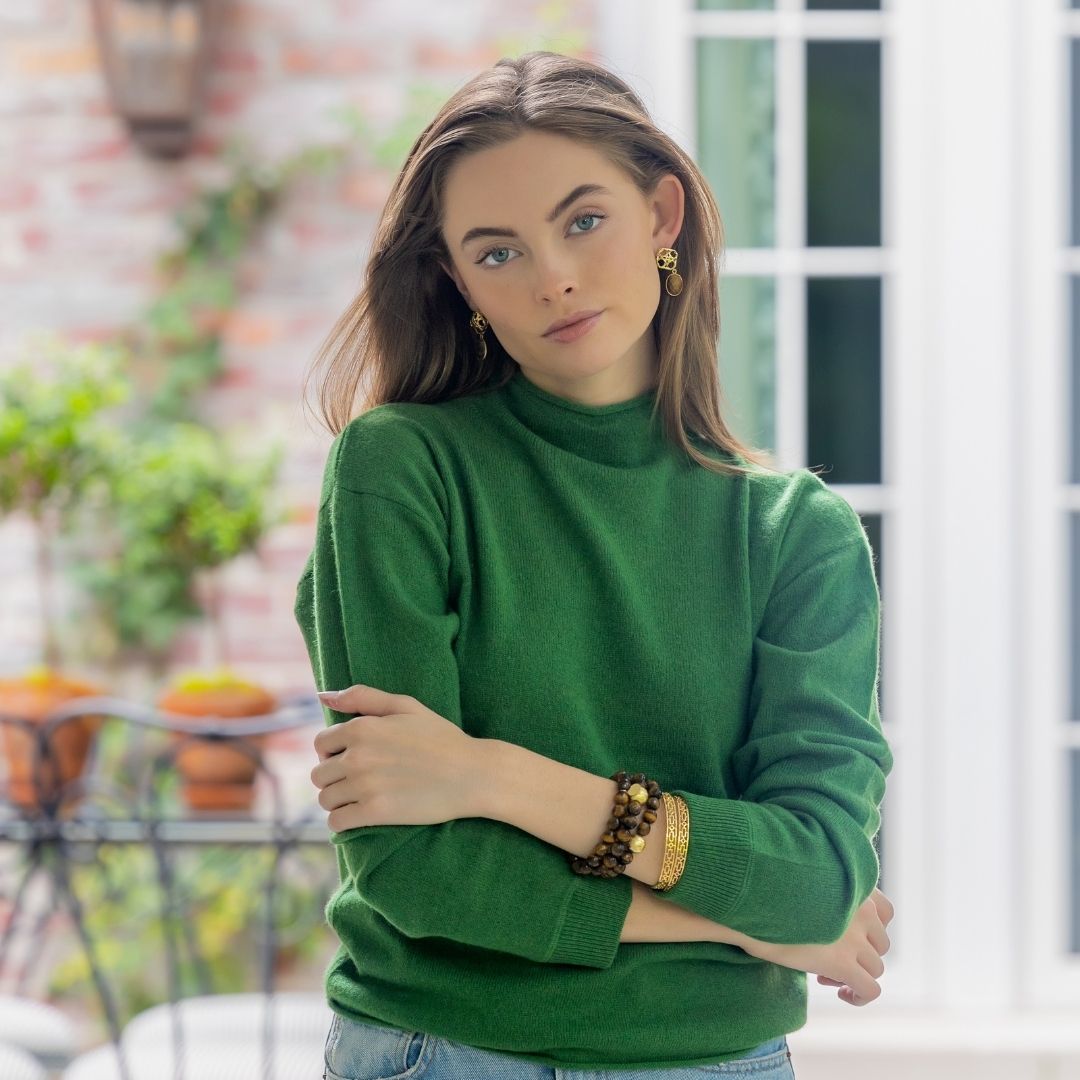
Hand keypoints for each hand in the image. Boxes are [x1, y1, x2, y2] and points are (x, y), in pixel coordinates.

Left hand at [310, 684, 483, 831]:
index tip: (349, 758)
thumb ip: (363, 697)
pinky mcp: (375, 813)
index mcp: (361, 728)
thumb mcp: (406, 706)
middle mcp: (357, 756)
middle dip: (333, 777)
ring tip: (357, 798)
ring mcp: (365, 786)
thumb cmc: (441, 737)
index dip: (332, 751)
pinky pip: (337, 821)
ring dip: (337, 800)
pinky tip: (358, 815)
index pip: (321, 743)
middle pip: (319, 774)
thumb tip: (322, 695)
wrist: (472, 773)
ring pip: (325, 799)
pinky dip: (342, 821)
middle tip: (355, 780)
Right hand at [741, 887, 894, 1006]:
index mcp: (851, 886)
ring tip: (826, 976)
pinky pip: (871, 990)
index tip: (844, 934)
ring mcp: (855, 938)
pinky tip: (842, 994)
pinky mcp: (844, 964)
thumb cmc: (765, 887)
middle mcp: (860, 910)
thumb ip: (820, 892)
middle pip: (880, 942)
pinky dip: (860, 996)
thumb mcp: (800, 880)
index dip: (870, 929)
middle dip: (859, 953)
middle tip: (827, 958)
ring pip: (876, 967)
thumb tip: (816, 904)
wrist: (752, 898)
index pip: (885, 911)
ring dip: (856, 973)